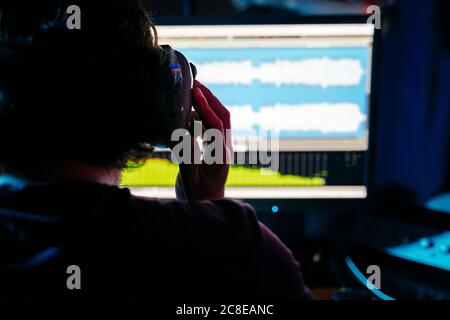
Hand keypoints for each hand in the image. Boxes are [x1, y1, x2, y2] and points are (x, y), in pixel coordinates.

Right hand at [175, 80, 232, 200]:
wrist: (208, 205)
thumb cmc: (198, 195)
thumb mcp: (189, 178)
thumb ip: (188, 157)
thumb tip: (185, 134)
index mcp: (220, 156)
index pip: (217, 125)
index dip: (206, 107)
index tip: (195, 91)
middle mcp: (225, 149)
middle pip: (224, 116)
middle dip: (212, 98)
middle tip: (196, 83)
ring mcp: (224, 147)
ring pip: (220, 119)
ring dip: (209, 104)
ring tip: (193, 92)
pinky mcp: (218, 148)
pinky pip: (214, 126)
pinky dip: (204, 115)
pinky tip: (191, 112)